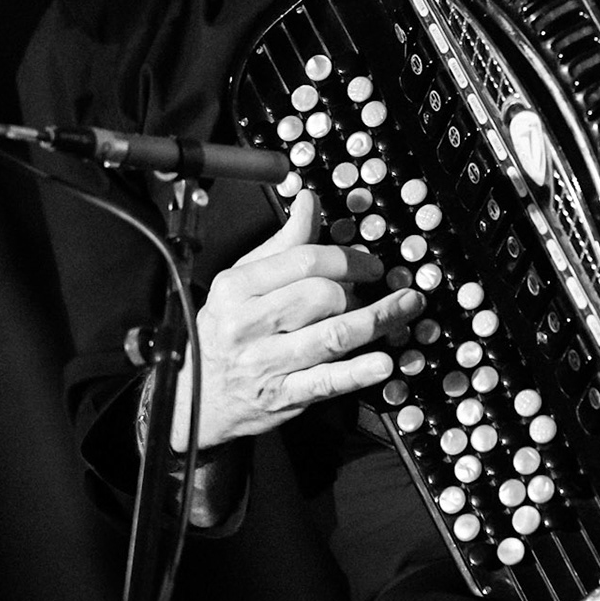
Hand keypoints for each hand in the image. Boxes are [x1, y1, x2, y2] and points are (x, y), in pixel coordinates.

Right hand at [169, 190, 423, 450]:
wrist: (193, 398)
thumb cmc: (224, 332)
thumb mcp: (241, 282)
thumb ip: (281, 243)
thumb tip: (308, 202)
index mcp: (237, 288)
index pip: (304, 261)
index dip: (347, 258)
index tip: (370, 264)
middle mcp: (248, 324)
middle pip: (321, 295)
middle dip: (358, 290)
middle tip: (375, 291)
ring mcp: (265, 363)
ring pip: (333, 334)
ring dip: (378, 320)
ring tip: (406, 308)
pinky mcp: (282, 397)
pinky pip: (327, 381)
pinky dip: (359, 372)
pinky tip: (383, 362)